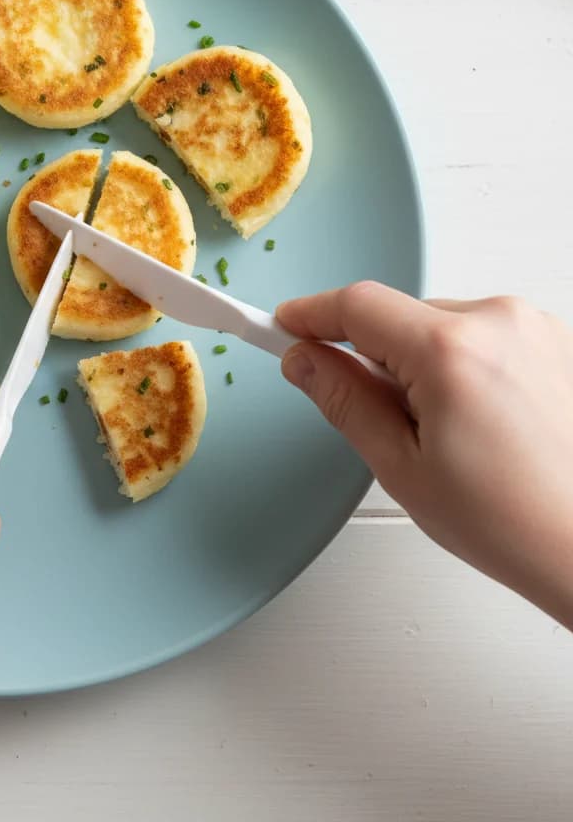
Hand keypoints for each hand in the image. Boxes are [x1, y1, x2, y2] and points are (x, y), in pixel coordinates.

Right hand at [277, 283, 572, 629]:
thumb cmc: (514, 522)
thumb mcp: (401, 467)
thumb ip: (345, 400)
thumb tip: (305, 360)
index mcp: (452, 351)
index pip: (357, 306)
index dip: (309, 313)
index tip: (281, 325)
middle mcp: (499, 323)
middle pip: (399, 316)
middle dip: (375, 355)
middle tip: (382, 419)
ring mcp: (536, 329)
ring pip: (441, 325)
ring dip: (422, 362)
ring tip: (448, 434)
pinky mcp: (558, 342)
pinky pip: (482, 335)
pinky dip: (462, 365)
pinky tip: (481, 422)